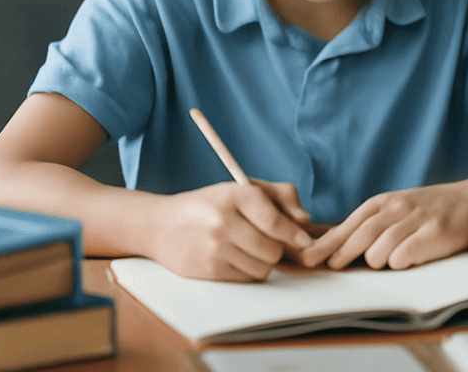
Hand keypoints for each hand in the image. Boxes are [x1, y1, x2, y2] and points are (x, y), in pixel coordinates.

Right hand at [150, 179, 311, 280]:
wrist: (163, 225)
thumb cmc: (213, 204)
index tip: (303, 240)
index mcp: (236, 195)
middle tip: (270, 242)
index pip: (274, 221)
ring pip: (261, 268)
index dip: (293, 234)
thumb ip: (281, 196)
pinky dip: (248, 272)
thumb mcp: (245, 188)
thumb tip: (304, 222)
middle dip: (277, 249)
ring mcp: (214, 248)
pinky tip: (236, 258)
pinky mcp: (207, 270)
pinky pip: (245, 279)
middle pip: (272, 250)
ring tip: (251, 249)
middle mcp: (223, 221)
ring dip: (263, 262)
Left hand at [298, 183, 467, 270]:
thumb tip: (332, 246)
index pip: (349, 224)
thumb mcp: (395, 209)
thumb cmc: (426, 210)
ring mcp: (416, 219)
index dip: (328, 242)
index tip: (308, 258)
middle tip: (330, 268)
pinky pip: (405, 255)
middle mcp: (398, 207)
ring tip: (385, 261)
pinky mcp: (434, 233)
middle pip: (361, 235)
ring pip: (380, 249)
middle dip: (342, 253)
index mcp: (384, 202)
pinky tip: (406, 260)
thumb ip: (369, 224)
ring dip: (376, 261)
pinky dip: (399, 262)